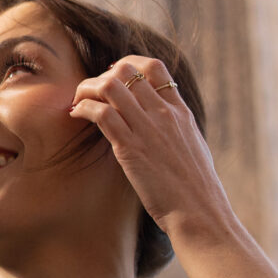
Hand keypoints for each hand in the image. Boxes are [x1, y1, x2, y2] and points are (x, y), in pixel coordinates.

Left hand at [68, 56, 233, 248]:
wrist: (200, 213)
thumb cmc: (197, 189)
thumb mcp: (193, 148)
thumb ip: (177, 130)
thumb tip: (166, 127)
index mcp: (180, 112)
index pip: (154, 67)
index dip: (129, 64)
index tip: (114, 75)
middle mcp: (164, 114)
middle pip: (127, 70)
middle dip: (102, 75)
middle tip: (91, 93)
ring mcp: (147, 129)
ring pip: (110, 86)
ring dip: (87, 88)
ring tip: (78, 102)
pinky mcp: (131, 149)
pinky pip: (101, 114)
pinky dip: (83, 108)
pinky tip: (77, 116)